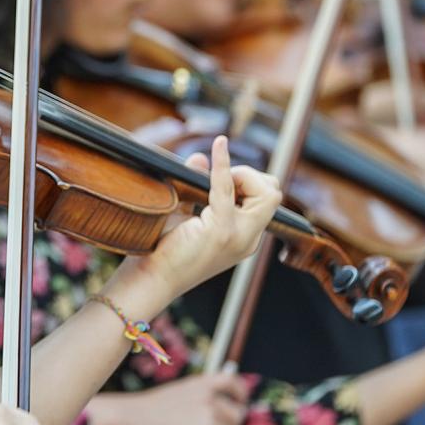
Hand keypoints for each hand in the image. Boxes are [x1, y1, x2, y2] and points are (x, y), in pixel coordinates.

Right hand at [88, 374, 248, 424]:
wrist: (127, 420)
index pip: (232, 381)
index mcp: (198, 383)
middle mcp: (207, 394)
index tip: (238, 406)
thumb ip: (195, 404)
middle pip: (236, 415)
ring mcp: (209, 412)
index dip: (240, 395)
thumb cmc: (142, 414)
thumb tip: (210, 424)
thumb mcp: (173, 398)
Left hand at [112, 136, 280, 307]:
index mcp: (244, 236)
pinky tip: (219, 144)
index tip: (221, 178)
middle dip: (250, 176)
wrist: (151, 280)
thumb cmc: (164, 250)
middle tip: (220, 180)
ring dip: (242, 175)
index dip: (248, 181)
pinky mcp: (221, 231)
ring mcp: (239, 237)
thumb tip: (200, 156)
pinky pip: (227, 188)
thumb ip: (197, 186)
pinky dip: (224, 163)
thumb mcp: (186, 214)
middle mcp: (248, 238)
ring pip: (266, 193)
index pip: (268, 200)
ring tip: (214, 179)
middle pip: (273, 193)